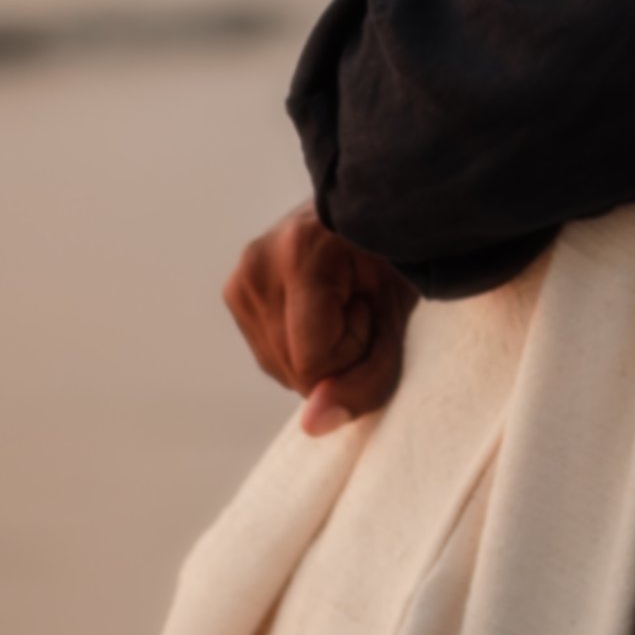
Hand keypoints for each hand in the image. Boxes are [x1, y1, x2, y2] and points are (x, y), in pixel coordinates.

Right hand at [222, 204, 418, 433]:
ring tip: (343, 302)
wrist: (377, 208)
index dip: (356, 355)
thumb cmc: (399, 258)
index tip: (374, 307)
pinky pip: (270, 354)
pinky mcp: (235, 291)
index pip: (314, 363)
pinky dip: (301, 346)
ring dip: (319, 354)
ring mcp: (240, 277)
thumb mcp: (399, 318)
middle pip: (294, 371)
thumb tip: (312, 427)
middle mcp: (257, 264)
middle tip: (362, 305)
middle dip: (338, 358)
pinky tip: (319, 309)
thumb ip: (365, 378)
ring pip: (280, 369)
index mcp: (298, 254)